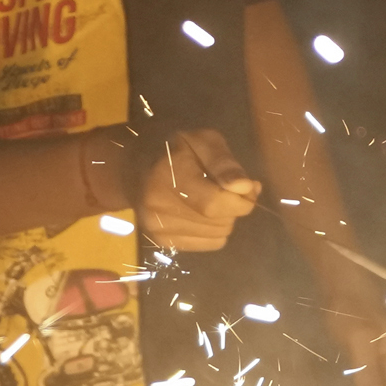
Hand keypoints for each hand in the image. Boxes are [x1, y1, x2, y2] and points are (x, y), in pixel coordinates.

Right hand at [132, 127, 258, 252]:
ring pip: (218, 234)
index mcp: (168, 175)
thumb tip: (244, 187)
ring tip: (215, 199)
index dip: (242, 200)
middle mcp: (157, 205)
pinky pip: (210, 243)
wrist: (135, 169)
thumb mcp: (202, 141)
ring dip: (226, 218)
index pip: (214, 203)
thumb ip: (224, 163)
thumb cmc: (176, 151)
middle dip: (236, 206)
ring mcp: (157, 226)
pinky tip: (205, 213)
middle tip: (232, 190)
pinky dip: (216, 230)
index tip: (250, 188)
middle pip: (219, 220)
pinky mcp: (161, 240)